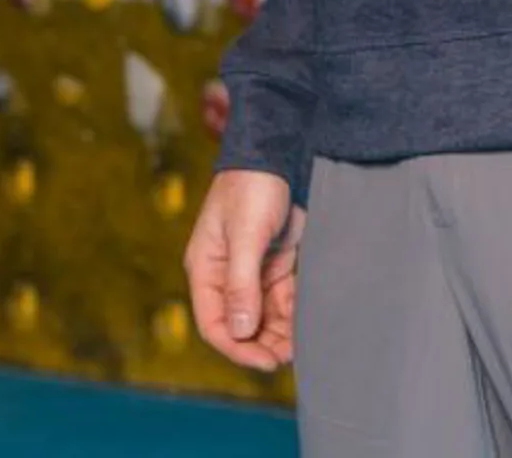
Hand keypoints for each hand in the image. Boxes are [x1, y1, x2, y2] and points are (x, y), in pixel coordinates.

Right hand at [185, 168, 307, 370]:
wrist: (279, 150)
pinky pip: (280, 296)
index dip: (236, 347)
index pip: (213, 322)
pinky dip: (291, 310)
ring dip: (279, 330)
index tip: (263, 361)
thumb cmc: (252, 186)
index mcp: (206, 268)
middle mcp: (226, 273)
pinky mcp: (274, 259)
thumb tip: (240, 331)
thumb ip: (241, 283)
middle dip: (261, 342)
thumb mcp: (245, 235)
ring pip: (262, 312)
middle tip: (287, 356)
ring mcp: (250, 267)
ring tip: (300, 344)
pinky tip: (305, 320)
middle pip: (240, 322)